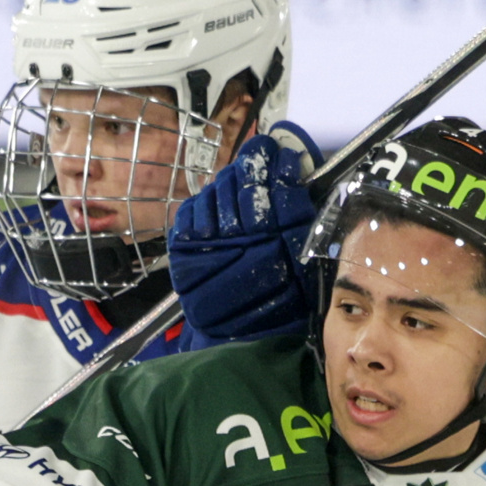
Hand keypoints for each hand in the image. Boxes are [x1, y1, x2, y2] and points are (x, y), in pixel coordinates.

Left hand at [169, 121, 323, 346]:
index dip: (276, 160)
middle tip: (257, 157)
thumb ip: (299, 213)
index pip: (278, 182)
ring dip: (228, 182)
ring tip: (236, 188)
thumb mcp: (302, 257)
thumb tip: (291, 167)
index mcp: (282, 238)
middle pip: (245, 181)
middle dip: (252, 165)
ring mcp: (210, 242)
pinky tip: (215, 208)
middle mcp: (246, 237)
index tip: (278, 150)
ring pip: (217, 190)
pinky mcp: (183, 249)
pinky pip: (193, 208)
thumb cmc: (278, 297)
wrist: (241, 335)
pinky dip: (204, 203)